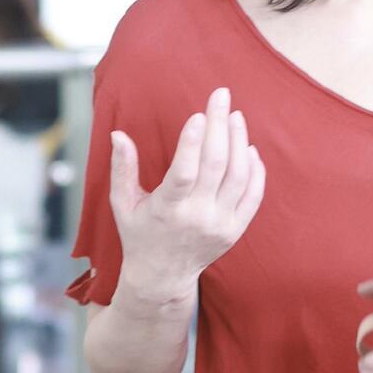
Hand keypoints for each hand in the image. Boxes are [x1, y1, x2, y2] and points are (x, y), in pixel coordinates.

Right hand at [111, 88, 265, 298]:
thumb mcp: (121, 203)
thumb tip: (118, 133)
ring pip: (238, 176)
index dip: (192, 143)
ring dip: (239, 141)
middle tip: (221, 96)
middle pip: (216, 165)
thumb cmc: (138, 233)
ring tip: (235, 116)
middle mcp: (197, 218)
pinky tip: (248, 146)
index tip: (198, 114)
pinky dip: (255, 169)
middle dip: (220, 125)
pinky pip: (253, 195)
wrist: (163, 276)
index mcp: (166, 211)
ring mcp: (220, 225)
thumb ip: (122, 168)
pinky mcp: (235, 230)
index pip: (184, 174)